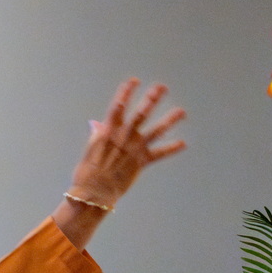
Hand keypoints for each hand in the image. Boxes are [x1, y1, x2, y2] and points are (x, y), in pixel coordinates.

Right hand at [53, 77, 186, 248]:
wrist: (93, 191)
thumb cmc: (88, 170)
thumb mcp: (91, 147)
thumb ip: (98, 133)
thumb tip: (96, 123)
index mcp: (108, 130)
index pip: (118, 105)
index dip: (126, 92)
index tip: (134, 80)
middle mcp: (123, 136)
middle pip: (141, 113)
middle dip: (152, 99)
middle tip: (162, 87)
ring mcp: (133, 149)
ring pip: (155, 131)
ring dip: (169, 120)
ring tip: (182, 112)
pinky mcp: (140, 163)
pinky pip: (159, 154)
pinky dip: (171, 149)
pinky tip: (183, 143)